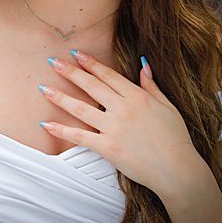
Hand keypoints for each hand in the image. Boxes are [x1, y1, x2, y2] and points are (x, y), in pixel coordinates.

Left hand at [38, 49, 209, 195]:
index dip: (90, 63)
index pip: (109, 75)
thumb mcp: (168, 107)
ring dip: (60, 97)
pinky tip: (46, 124)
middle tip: (53, 61)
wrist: (178, 169)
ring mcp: (114, 128)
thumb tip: (143, 65)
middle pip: (91, 86)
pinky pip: (79, 136)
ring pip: (80, 108)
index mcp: (138, 98)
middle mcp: (123, 109)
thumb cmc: (175, 138)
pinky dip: (61, 130)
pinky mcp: (108, 147)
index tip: (76, 53)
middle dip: (70, 72)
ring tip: (43, 89)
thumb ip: (151, 86)